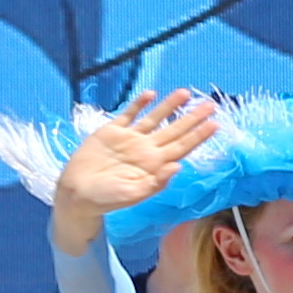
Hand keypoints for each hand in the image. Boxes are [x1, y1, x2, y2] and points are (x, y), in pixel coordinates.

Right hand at [56, 90, 221, 227]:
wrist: (77, 194)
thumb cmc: (105, 199)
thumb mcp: (133, 195)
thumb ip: (156, 182)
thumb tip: (179, 166)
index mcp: (153, 165)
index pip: (181, 147)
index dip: (198, 136)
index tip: (215, 124)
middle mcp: (145, 150)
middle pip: (174, 130)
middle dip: (192, 118)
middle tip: (211, 104)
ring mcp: (129, 139)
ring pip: (154, 118)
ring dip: (170, 106)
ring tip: (185, 93)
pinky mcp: (111, 131)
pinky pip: (129, 114)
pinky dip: (139, 104)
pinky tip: (151, 94)